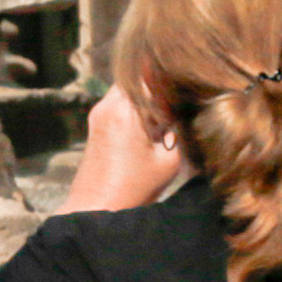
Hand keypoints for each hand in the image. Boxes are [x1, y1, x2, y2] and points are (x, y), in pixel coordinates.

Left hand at [65, 82, 188, 215]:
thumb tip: (183, 109)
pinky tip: (149, 124)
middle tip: (177, 99)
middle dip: (157, 83)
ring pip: (126, 89)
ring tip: (164, 114)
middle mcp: (107, 105)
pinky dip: (134, 106)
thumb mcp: (169, 159)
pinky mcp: (95, 124)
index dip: (170, 73)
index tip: (186, 79)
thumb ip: (178, 128)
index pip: (148, 72)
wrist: (95, 208)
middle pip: (136, 77)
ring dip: (145, 95)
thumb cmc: (134, 188)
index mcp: (126, 110)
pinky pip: (118, 102)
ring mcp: (98, 113)